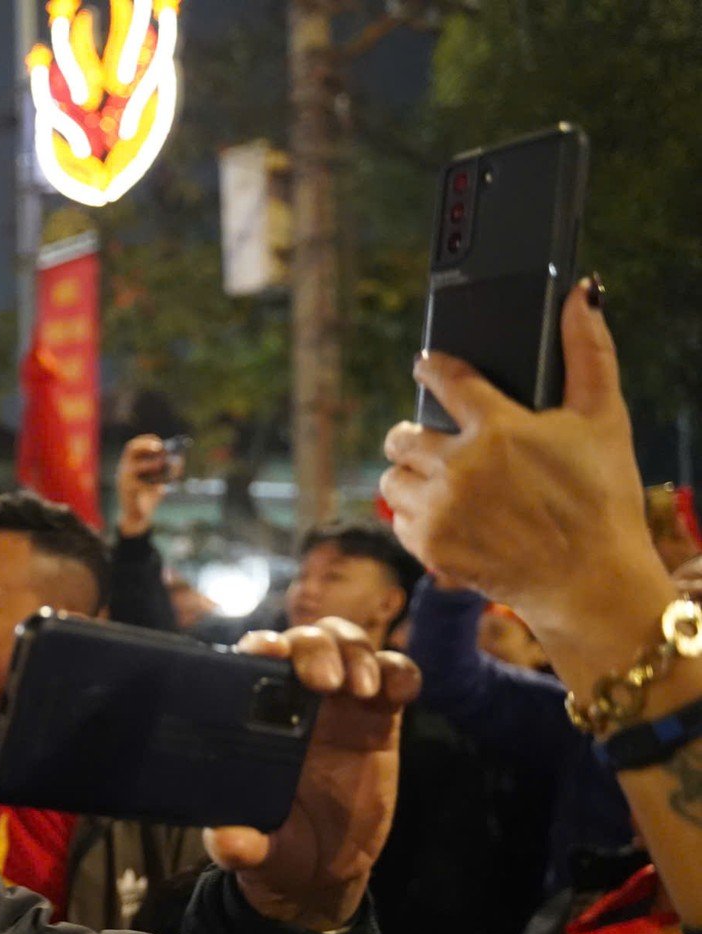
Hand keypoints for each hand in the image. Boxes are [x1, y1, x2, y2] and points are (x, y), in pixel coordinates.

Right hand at [115, 434, 170, 537]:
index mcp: (130, 463)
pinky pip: (140, 484)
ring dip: (151, 466)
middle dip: (146, 445)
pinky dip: (153, 485)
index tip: (161, 442)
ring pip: (135, 467)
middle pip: (131, 449)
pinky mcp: (127, 491)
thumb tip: (179, 459)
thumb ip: (169, 469)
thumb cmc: (148, 496)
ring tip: (162, 470)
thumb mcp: (161, 480)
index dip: (147, 441)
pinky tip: (160, 489)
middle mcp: (124, 468)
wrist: (137, 517)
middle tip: (161, 447)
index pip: (135, 445)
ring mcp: (123, 479)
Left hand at [206, 620, 420, 931]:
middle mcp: (294, 700)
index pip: (252, 662)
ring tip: (362, 690)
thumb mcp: (255, 851)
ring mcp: (340, 705)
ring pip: (349, 645)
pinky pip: (396, 676)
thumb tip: (226, 842)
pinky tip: (399, 693)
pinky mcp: (380, 719)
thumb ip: (238, 845)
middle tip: (324, 683)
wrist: (324, 868)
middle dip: (316, 647)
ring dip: (358, 653)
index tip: (268, 652)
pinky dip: (401, 672)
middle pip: (307, 640)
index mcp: (254, 717)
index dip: (261, 646)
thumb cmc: (277, 846)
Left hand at [382, 280, 661, 636]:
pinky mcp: (429, 547)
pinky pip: (397, 521)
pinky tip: (449, 516)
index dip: (430, 368)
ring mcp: (440, 509)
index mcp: (498, 428)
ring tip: (442, 482)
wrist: (590, 580)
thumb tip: (582, 291)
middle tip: (439, 442)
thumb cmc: (602, 496)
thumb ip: (589, 352)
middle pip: (400, 435)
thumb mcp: (605, 419)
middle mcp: (459, 467)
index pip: (442, 379)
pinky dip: (416, 518)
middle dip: (416, 435)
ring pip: (390, 479)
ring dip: (410, 478)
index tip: (427, 367)